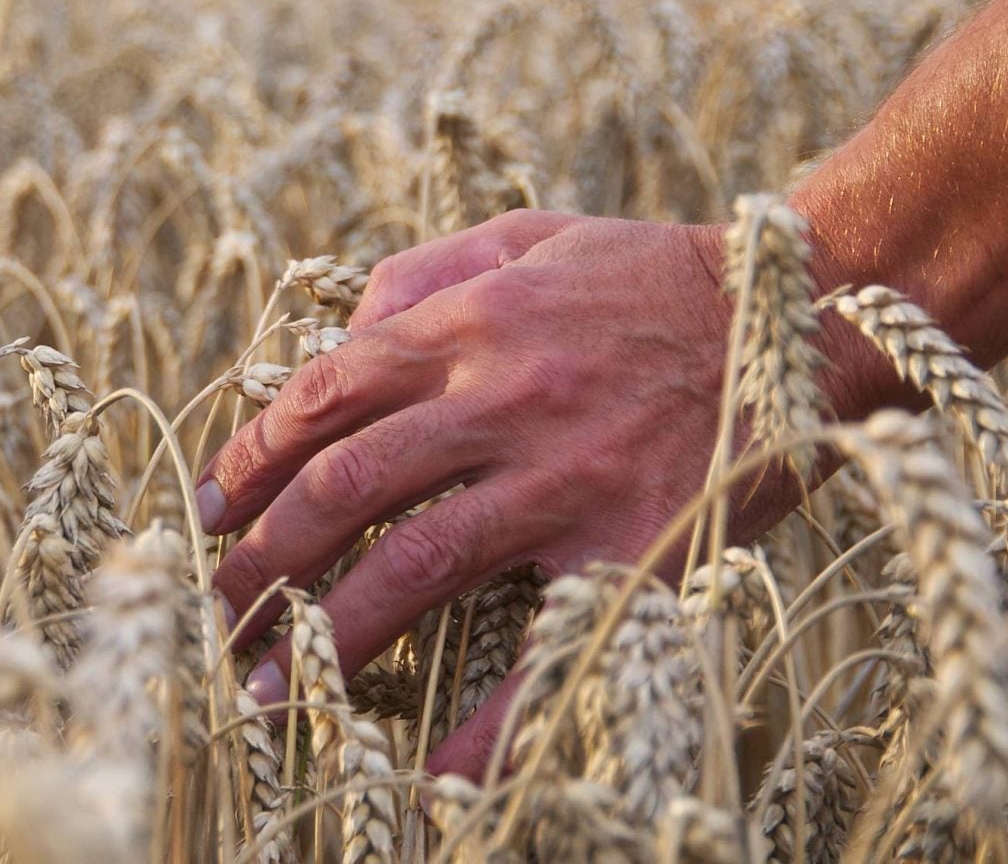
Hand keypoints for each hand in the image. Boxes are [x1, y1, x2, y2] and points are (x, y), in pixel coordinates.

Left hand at [197, 209, 819, 778]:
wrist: (798, 314)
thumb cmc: (650, 274)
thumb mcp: (529, 234)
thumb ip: (424, 272)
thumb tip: (335, 334)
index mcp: (469, 323)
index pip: (322, 396)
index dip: (249, 458)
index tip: (208, 511)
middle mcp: (501, 399)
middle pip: (344, 486)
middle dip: (260, 558)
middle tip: (216, 612)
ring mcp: (564, 478)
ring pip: (412, 564)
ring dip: (326, 632)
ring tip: (266, 686)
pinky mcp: (631, 549)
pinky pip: (543, 649)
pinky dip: (481, 723)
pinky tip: (426, 774)